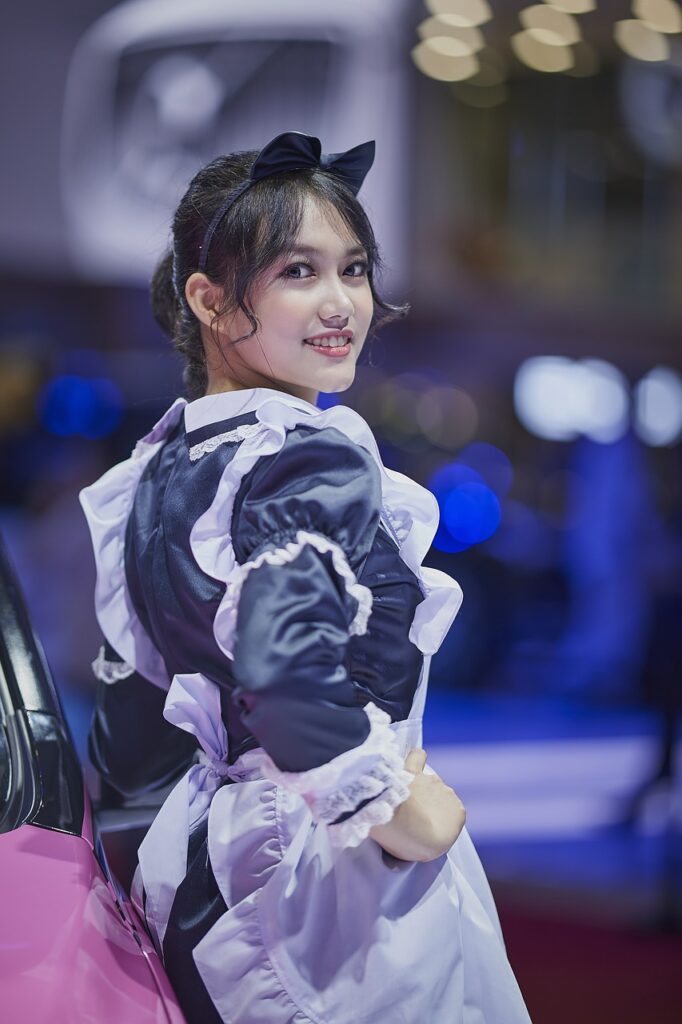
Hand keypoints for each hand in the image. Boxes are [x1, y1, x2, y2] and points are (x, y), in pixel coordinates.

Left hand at [369, 748, 465, 862]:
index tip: (417, 829)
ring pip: (424, 781)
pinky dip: (414, 760)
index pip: (445, 816)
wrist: (404, 824)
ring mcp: (431, 780)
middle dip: (421, 804)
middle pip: (434, 798)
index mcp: (457, 814)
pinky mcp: (414, 771)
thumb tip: (417, 832)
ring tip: (396, 801)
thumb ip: (429, 837)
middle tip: (404, 817)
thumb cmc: (415, 842)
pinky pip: (417, 757)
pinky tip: (407, 764)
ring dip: (413, 788)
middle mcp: (448, 793)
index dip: (430, 822)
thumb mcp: (428, 850)